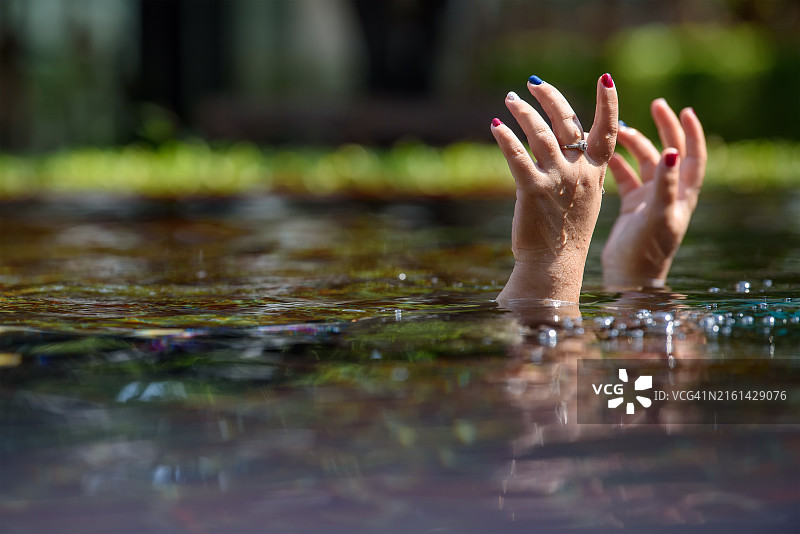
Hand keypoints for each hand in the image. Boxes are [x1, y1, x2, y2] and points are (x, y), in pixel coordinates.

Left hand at [492, 74, 617, 306]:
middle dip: (549, 97)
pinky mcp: (532, 189)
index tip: (606, 78)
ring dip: (522, 111)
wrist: (554, 264)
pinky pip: (516, 155)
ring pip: (539, 132)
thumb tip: (566, 142)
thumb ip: (579, 169)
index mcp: (595, 172)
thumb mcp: (583, 197)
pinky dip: (505, 137)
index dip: (609, 103)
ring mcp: (556, 179)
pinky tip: (495, 127)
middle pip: (566, 122)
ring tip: (509, 100)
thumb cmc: (566, 232)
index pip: (608, 130)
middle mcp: (579, 171)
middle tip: (533, 84)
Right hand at [602, 99, 706, 289]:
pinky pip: (624, 175)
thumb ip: (666, 183)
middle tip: (655, 105)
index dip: (691, 132)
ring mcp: (649, 197)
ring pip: (643, 160)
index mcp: (683, 193)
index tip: (683, 110)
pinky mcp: (631, 205)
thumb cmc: (647, 250)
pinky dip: (616, 162)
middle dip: (663, 128)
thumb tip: (674, 150)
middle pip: (670, 151)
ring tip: (617, 130)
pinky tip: (603, 152)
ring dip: (633, 143)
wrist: (629, 277)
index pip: (694, 155)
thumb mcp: (659, 215)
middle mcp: (668, 192)